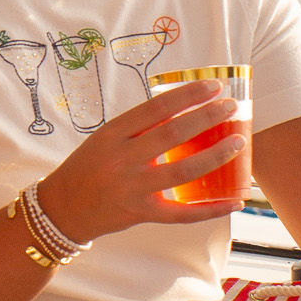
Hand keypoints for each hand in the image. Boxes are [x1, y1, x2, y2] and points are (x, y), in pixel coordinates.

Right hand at [39, 79, 245, 245]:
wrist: (62, 208)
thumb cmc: (87, 168)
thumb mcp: (105, 139)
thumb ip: (139, 129)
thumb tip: (184, 112)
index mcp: (113, 133)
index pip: (156, 108)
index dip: (188, 95)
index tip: (213, 86)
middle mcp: (123, 158)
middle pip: (173, 134)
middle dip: (207, 117)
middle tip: (231, 106)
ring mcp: (132, 187)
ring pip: (183, 170)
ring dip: (215, 155)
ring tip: (238, 141)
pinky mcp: (141, 213)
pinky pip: (183, 213)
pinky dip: (211, 208)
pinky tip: (234, 200)